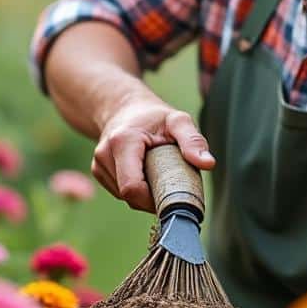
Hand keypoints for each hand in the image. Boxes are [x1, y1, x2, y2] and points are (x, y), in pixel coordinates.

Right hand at [92, 97, 214, 211]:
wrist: (125, 108)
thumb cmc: (154, 116)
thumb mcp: (178, 121)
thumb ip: (192, 140)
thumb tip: (208, 163)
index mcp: (122, 141)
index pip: (132, 188)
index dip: (152, 199)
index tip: (172, 192)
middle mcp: (104, 154)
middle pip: (129, 195)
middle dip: (151, 197)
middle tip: (169, 182)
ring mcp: (98, 164)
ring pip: (124, 196)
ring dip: (143, 194)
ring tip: (156, 173)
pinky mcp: (98, 171)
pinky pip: (119, 192)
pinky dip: (135, 190)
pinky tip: (144, 174)